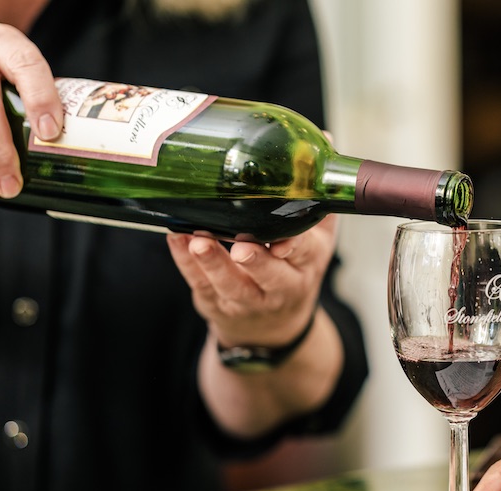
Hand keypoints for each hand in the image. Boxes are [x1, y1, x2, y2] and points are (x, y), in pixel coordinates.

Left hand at [166, 215, 338, 348]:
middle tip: (241, 248)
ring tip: (198, 243)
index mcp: (307, 265)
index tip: (281, 242)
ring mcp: (248, 299)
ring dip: (213, 264)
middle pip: (270, 276)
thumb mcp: (317, 243)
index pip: (304, 254)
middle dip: (256, 262)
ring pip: (231, 285)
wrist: (274, 325)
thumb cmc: (293, 271)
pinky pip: (201, 285)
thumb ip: (319, 207)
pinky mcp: (218, 304)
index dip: (294, 247)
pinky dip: (186, 263)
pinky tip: (176, 239)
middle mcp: (281, 287)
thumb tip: (323, 154)